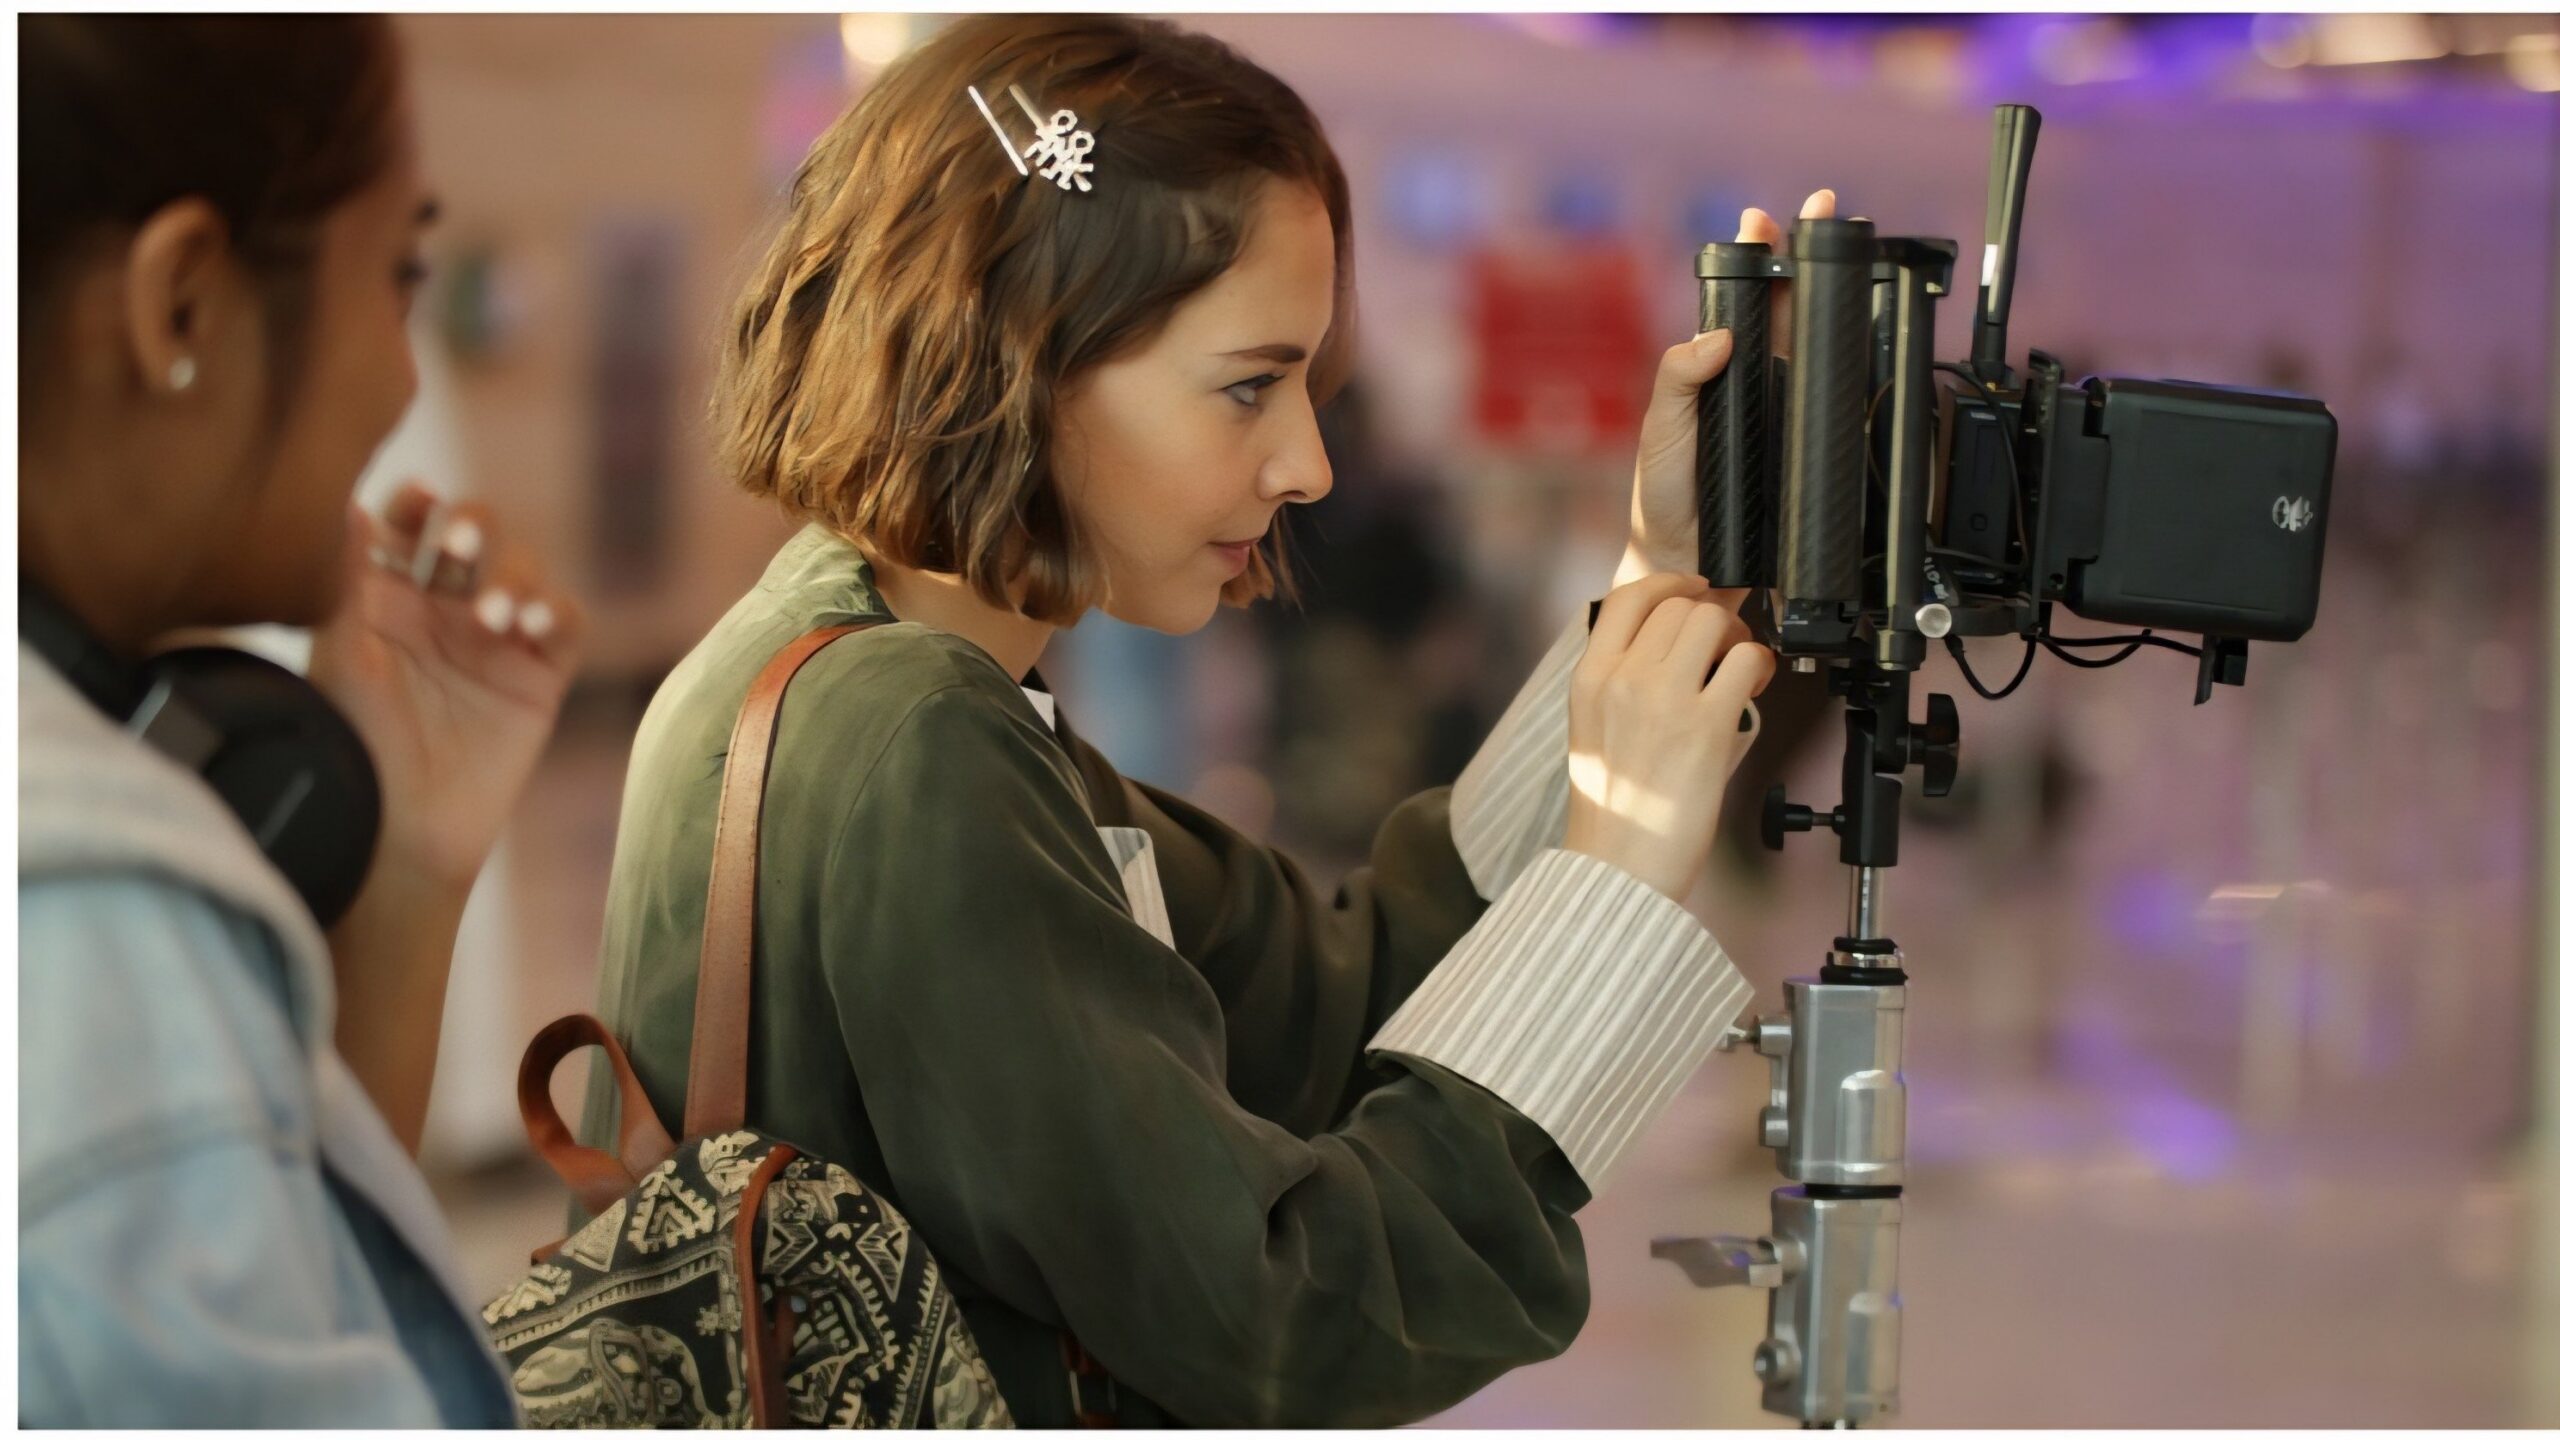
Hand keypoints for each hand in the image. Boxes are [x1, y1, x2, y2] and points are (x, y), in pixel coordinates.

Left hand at [308, 482, 584, 894]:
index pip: (408, 526)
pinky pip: (566, 623)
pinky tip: (532, 627)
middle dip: (475, 525)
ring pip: (524, 570)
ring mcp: (496, 640)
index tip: (419, 500)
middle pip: (476, 533)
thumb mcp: (342, 658)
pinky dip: (556, 611)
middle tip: (458, 541)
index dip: (417, 502)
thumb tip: (346, 503)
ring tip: (494, 614)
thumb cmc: (354, 751)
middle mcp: (443, 608)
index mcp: (388, 597)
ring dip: (513, 576)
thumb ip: (347, 582)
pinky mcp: (540, 676)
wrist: (401, 835)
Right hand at [1562, 572, 1776, 905]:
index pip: (1628, 598)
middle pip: (1679, 605)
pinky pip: (1747, 662)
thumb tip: (1679, 641)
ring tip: (1738, 670)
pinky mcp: (1706, 725)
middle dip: (1711, 616)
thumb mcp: (1594, 728)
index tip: (1692, 587)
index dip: (1669, 582)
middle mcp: (1622, 679)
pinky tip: (1755, 689)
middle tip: (1725, 646)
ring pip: (1712, 621)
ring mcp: (1663, 699)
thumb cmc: (1614, 808)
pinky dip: (1760, 668)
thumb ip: (1624, 679)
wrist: (1619, 866)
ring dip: (1736, 638)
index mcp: (1589, 679)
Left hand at [1618, 188, 1838, 589]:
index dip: (1755, 256)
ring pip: (1815, 348)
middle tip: (1823, 210)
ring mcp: (1782, 411)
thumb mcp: (1661, 430)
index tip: (1764, 218)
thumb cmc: (1664, 495)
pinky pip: (1833, 404)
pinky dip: (1852, 375)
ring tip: (1846, 257)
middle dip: (1807, 255)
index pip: (1740, 301)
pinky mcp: (1805, 445)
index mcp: (1716, 370)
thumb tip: (1717, 336)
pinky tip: (1863, 343)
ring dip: (1833, 303)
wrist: (1686, 562)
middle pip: (1787, 308)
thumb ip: (1679, 379)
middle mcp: (1753, 383)